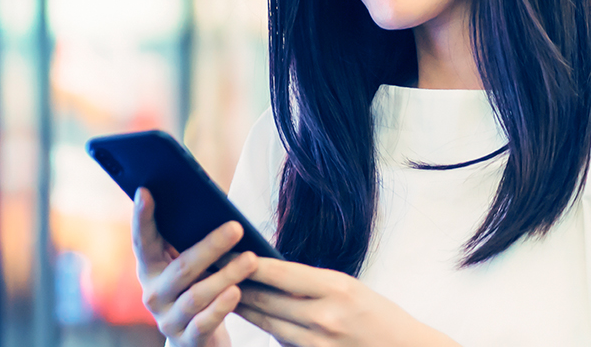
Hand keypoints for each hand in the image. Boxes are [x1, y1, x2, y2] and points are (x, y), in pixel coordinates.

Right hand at [133, 188, 260, 346]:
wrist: (196, 340)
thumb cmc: (197, 290)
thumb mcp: (189, 268)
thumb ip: (190, 244)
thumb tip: (216, 211)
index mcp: (149, 269)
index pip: (142, 240)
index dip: (142, 217)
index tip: (145, 191)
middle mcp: (153, 293)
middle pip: (181, 268)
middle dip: (210, 246)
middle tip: (236, 227)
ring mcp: (168, 319)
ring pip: (196, 295)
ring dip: (225, 276)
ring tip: (250, 260)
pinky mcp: (186, 340)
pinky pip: (203, 323)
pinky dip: (221, 307)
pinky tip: (236, 292)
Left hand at [234, 259, 458, 346]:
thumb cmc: (379, 316)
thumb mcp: (349, 289)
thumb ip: (311, 283)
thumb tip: (270, 272)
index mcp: (336, 288)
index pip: (279, 272)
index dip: (248, 263)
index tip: (226, 252)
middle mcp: (325, 317)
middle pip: (265, 300)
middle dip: (235, 285)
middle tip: (211, 272)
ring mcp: (318, 344)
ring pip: (267, 324)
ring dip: (244, 309)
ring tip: (222, 293)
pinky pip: (281, 344)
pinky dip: (268, 331)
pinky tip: (254, 318)